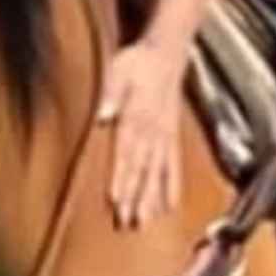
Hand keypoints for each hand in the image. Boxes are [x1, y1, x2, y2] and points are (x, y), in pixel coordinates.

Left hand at [94, 27, 191, 231]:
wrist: (168, 53)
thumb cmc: (138, 62)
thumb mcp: (119, 70)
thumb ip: (111, 93)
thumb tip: (102, 114)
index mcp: (137, 117)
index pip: (127, 154)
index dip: (122, 178)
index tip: (116, 201)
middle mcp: (153, 132)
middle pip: (143, 170)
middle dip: (136, 197)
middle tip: (129, 223)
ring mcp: (165, 137)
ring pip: (158, 173)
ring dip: (153, 199)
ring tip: (147, 221)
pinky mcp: (171, 137)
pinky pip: (173, 166)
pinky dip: (172, 187)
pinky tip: (169, 206)